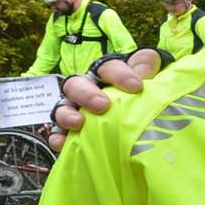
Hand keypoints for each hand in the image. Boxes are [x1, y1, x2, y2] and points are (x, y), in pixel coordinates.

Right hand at [48, 48, 163, 150]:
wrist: (134, 134)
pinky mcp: (68, 134)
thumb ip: (146, 68)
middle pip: (76, 85)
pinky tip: (62, 142)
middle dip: (86, 94)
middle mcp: (85, 91)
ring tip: (78, 123)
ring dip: (67, 114)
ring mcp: (73, 111)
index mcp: (104, 76)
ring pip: (62, 108)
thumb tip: (148, 63)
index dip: (120, 74)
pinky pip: (57, 134)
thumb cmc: (136, 99)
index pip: (107, 68)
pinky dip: (58, 137)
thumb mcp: (143, 81)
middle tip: (102, 105)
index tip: (136, 86)